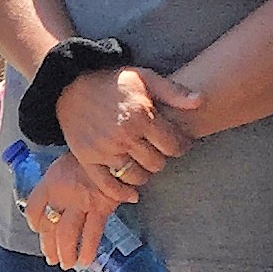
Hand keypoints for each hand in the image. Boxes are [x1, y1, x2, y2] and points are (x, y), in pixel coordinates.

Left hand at [22, 148, 122, 271]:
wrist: (114, 145)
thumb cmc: (89, 157)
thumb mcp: (64, 166)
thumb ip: (55, 186)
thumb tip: (49, 208)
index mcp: (50, 182)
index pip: (33, 209)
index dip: (34, 222)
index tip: (39, 229)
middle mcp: (62, 194)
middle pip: (49, 226)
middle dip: (49, 246)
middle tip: (51, 258)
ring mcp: (82, 202)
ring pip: (68, 234)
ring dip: (65, 252)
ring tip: (66, 264)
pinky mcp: (102, 207)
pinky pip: (92, 233)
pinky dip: (88, 250)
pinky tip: (86, 260)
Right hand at [53, 65, 202, 186]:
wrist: (72, 86)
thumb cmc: (113, 81)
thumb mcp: (146, 77)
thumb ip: (173, 92)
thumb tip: (200, 101)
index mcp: (141, 116)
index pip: (172, 144)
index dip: (181, 146)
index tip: (180, 144)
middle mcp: (124, 136)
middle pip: (156, 163)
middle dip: (163, 159)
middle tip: (160, 153)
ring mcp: (105, 150)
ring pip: (135, 176)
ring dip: (145, 175)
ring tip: (145, 165)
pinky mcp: (88, 160)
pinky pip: (108, 185)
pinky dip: (121, 193)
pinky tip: (132, 194)